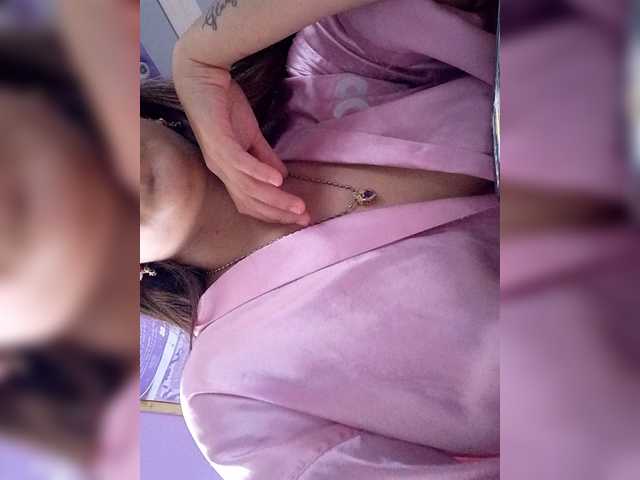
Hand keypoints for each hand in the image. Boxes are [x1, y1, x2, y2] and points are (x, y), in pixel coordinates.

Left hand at [173, 51, 308, 224]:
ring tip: (297, 205)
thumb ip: (265, 156)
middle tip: (305, 219)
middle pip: (251, 202)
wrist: (201, 76)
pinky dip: (260, 173)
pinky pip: (240, 163)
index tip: (302, 217)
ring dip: (275, 199)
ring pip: (249, 188)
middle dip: (279, 213)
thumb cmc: (223, 105)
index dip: (276, 212)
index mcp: (228, 172)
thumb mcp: (251, 135)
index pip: (252, 202)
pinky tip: (279, 180)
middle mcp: (221, 171)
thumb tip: (284, 176)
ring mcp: (219, 158)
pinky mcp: (219, 142)